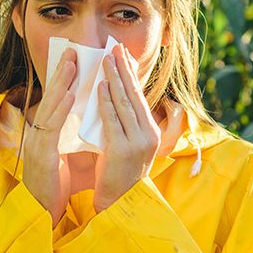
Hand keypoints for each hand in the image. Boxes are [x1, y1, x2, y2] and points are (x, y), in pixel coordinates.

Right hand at [22, 47, 76, 227]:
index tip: (74, 58)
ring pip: (51, 106)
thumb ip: (72, 135)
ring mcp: (39, 142)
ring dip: (62, 83)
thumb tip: (89, 116)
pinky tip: (71, 94)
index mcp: (46, 132)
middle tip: (73, 50)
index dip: (64, 78)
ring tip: (72, 63)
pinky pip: (53, 126)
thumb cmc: (56, 185)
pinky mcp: (42, 154)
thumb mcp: (66, 154)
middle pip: (51, 96)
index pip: (56, 99)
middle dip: (62, 72)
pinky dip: (62, 108)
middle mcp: (40, 132)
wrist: (43, 212)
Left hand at [93, 43, 160, 212]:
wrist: (119, 203)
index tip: (122, 53)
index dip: (131, 73)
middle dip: (123, 69)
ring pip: (124, 104)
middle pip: (134, 95)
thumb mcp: (128, 144)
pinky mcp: (122, 150)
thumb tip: (114, 93)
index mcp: (152, 131)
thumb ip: (125, 122)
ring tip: (105, 60)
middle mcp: (149, 134)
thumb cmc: (119, 173)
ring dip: (114, 79)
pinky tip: (100, 86)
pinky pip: (113, 120)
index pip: (140, 96)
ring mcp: (138, 142)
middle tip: (113, 48)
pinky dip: (106, 101)